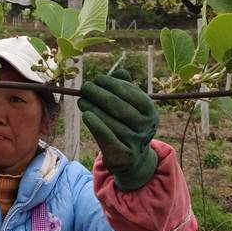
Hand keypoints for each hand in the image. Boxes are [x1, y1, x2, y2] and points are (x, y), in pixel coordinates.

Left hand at [77, 69, 157, 190]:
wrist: (131, 159)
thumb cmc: (126, 125)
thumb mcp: (130, 107)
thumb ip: (125, 88)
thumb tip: (121, 72)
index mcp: (150, 111)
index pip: (132, 94)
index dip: (113, 84)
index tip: (97, 79)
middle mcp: (146, 126)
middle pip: (119, 106)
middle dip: (99, 94)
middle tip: (85, 87)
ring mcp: (136, 141)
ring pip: (111, 121)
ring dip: (92, 108)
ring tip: (81, 100)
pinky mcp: (124, 155)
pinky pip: (107, 137)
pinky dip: (95, 124)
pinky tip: (85, 115)